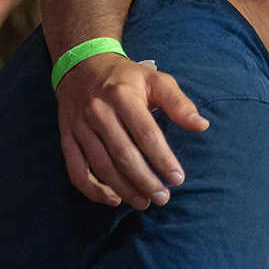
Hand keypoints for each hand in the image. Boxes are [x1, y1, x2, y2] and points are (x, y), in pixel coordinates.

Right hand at [58, 53, 208, 207]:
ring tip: (144, 202)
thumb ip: (179, 103)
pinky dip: (92, 190)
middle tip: (163, 198)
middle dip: (145, 180)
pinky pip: (76, 170)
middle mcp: (98, 112)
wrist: (81, 66)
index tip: (177, 179)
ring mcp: (80, 127)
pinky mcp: (67, 138)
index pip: (146, 134)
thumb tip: (201, 125)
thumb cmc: (126, 77)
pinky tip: (113, 199)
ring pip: (101, 165)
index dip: (162, 159)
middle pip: (123, 154)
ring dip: (123, 189)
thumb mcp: (155, 80)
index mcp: (122, 96)